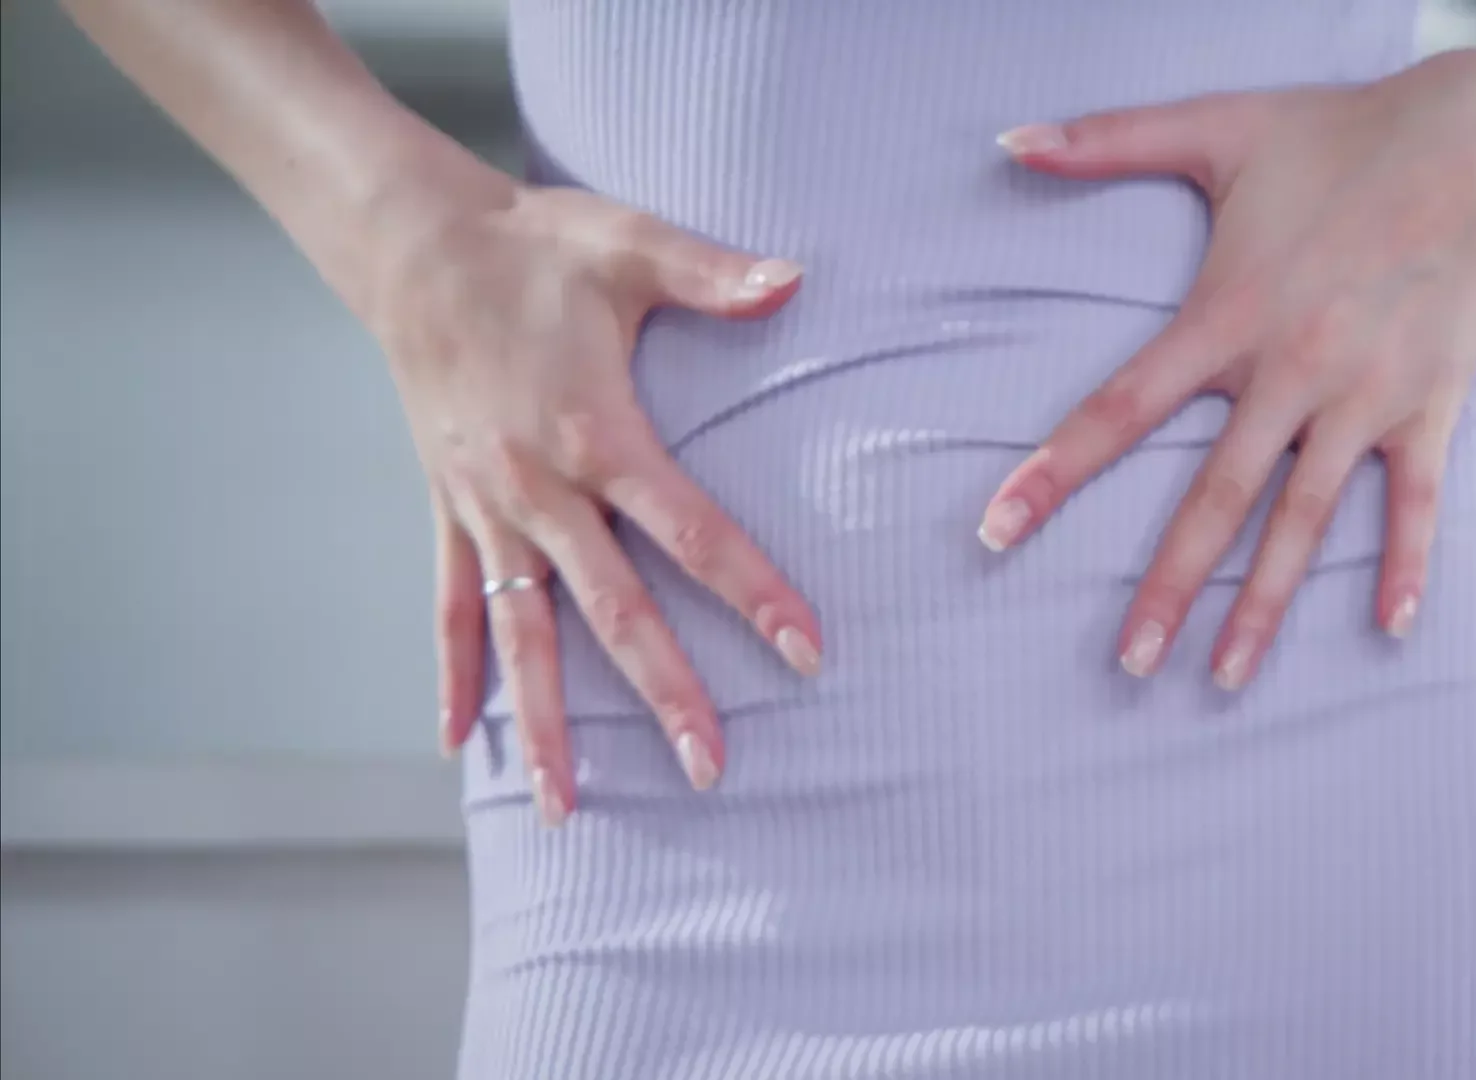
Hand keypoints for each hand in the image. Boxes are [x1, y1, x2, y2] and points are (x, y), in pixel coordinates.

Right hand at [367, 184, 823, 820]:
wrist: (412, 245)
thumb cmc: (532, 246)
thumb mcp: (627, 244)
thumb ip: (712, 272)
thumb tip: (795, 279)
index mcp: (598, 434)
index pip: (693, 532)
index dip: (753, 592)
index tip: (805, 651)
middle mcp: (540, 491)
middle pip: (614, 612)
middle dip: (665, 694)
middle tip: (710, 769)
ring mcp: (488, 510)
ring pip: (523, 636)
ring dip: (545, 724)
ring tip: (565, 808)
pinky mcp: (449, 509)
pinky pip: (451, 608)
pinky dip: (456, 674)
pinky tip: (459, 744)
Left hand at [980, 52, 1475, 689]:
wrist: (1470, 144)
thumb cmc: (1332, 136)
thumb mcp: (1215, 125)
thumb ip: (1107, 139)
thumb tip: (1010, 138)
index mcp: (1228, 315)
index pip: (1122, 407)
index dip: (1056, 472)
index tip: (997, 530)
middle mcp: (1292, 370)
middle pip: (1214, 498)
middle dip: (1168, 587)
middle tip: (1128, 664)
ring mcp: (1364, 398)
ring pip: (1303, 521)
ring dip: (1264, 604)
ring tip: (1225, 677)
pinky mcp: (1426, 407)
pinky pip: (1416, 501)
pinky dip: (1407, 564)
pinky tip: (1390, 628)